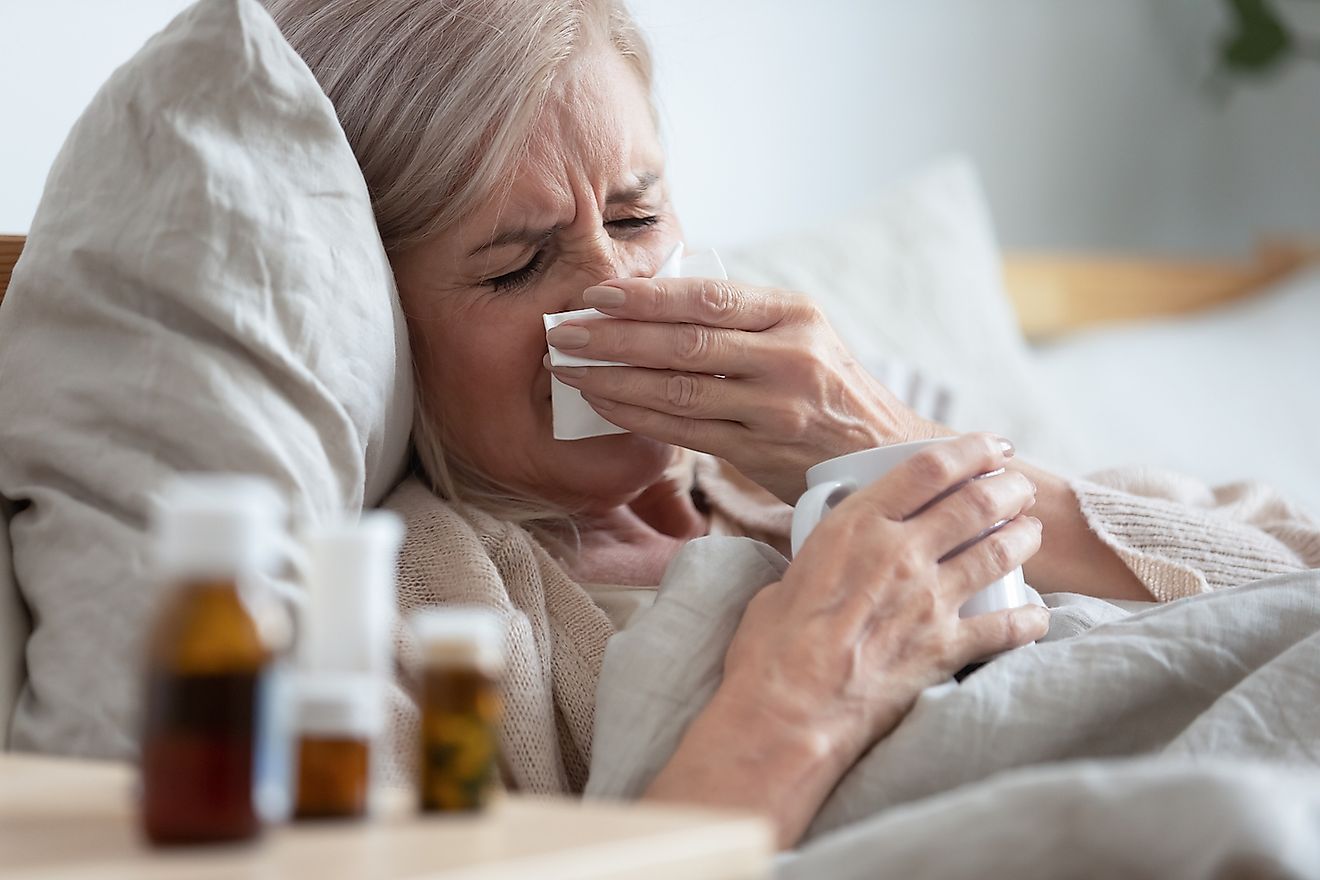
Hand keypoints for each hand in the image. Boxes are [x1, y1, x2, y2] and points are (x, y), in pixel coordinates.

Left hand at [545, 276, 945, 502]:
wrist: (881, 453)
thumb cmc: (828, 386)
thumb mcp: (802, 333)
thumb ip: (742, 317)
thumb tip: (654, 296)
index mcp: (795, 314)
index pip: (708, 298)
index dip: (646, 295)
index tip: (597, 293)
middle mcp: (788, 359)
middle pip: (685, 342)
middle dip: (615, 336)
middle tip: (565, 331)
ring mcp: (774, 410)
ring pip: (679, 391)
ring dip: (614, 380)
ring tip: (570, 370)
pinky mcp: (759, 453)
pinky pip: (685, 432)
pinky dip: (639, 417)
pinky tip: (605, 405)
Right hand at [645, 433, 1048, 845]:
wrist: (786, 713)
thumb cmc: (771, 648)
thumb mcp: (790, 575)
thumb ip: (825, 557)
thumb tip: (833, 559)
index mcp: (857, 526)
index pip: (929, 467)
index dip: (970, 449)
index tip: (990, 445)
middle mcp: (901, 554)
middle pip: (975, 501)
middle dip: (1007, 486)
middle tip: (1017, 485)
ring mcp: (928, 601)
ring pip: (998, 551)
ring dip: (1024, 536)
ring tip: (1031, 530)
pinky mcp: (944, 649)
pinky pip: (1006, 627)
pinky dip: (1029, 619)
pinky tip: (1037, 614)